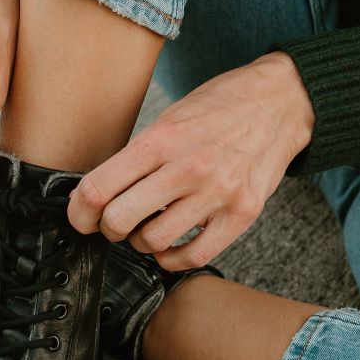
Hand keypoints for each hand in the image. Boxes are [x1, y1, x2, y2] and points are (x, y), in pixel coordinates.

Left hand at [67, 52, 313, 269]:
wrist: (280, 101)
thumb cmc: (219, 107)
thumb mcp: (171, 117)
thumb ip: (138, 156)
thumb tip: (98, 194)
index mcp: (162, 138)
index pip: (99, 188)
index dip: (79, 211)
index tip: (81, 216)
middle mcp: (189, 166)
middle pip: (119, 220)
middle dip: (107, 227)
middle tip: (114, 222)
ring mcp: (218, 193)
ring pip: (153, 242)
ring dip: (141, 241)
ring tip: (149, 226)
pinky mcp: (242, 214)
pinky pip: (194, 257)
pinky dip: (172, 258)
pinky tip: (171, 244)